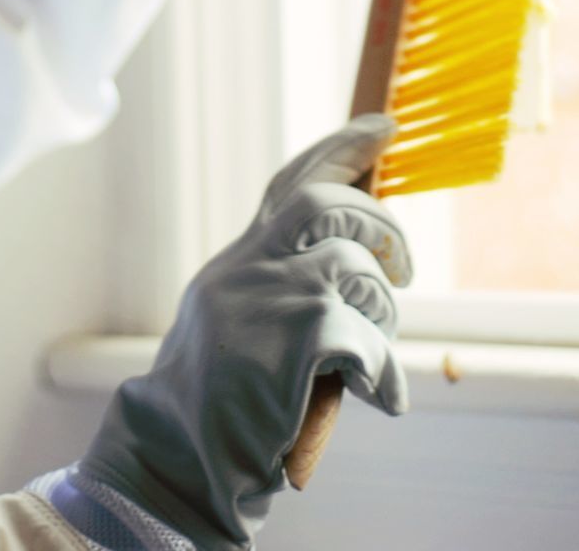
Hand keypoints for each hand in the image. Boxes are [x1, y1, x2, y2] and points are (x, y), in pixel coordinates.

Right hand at [79, 115, 411, 549]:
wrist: (176, 454)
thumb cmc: (213, 399)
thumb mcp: (230, 318)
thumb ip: (271, 281)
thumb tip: (344, 258)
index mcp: (239, 260)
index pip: (291, 184)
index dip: (341, 148)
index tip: (381, 125)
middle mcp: (251, 264)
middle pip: (328, 203)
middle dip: (379, 224)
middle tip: (403, 264)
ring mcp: (274, 294)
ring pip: (356, 268)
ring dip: (383, 310)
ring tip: (377, 348)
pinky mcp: (302, 335)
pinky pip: (371, 339)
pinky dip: (386, 372)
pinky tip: (383, 399)